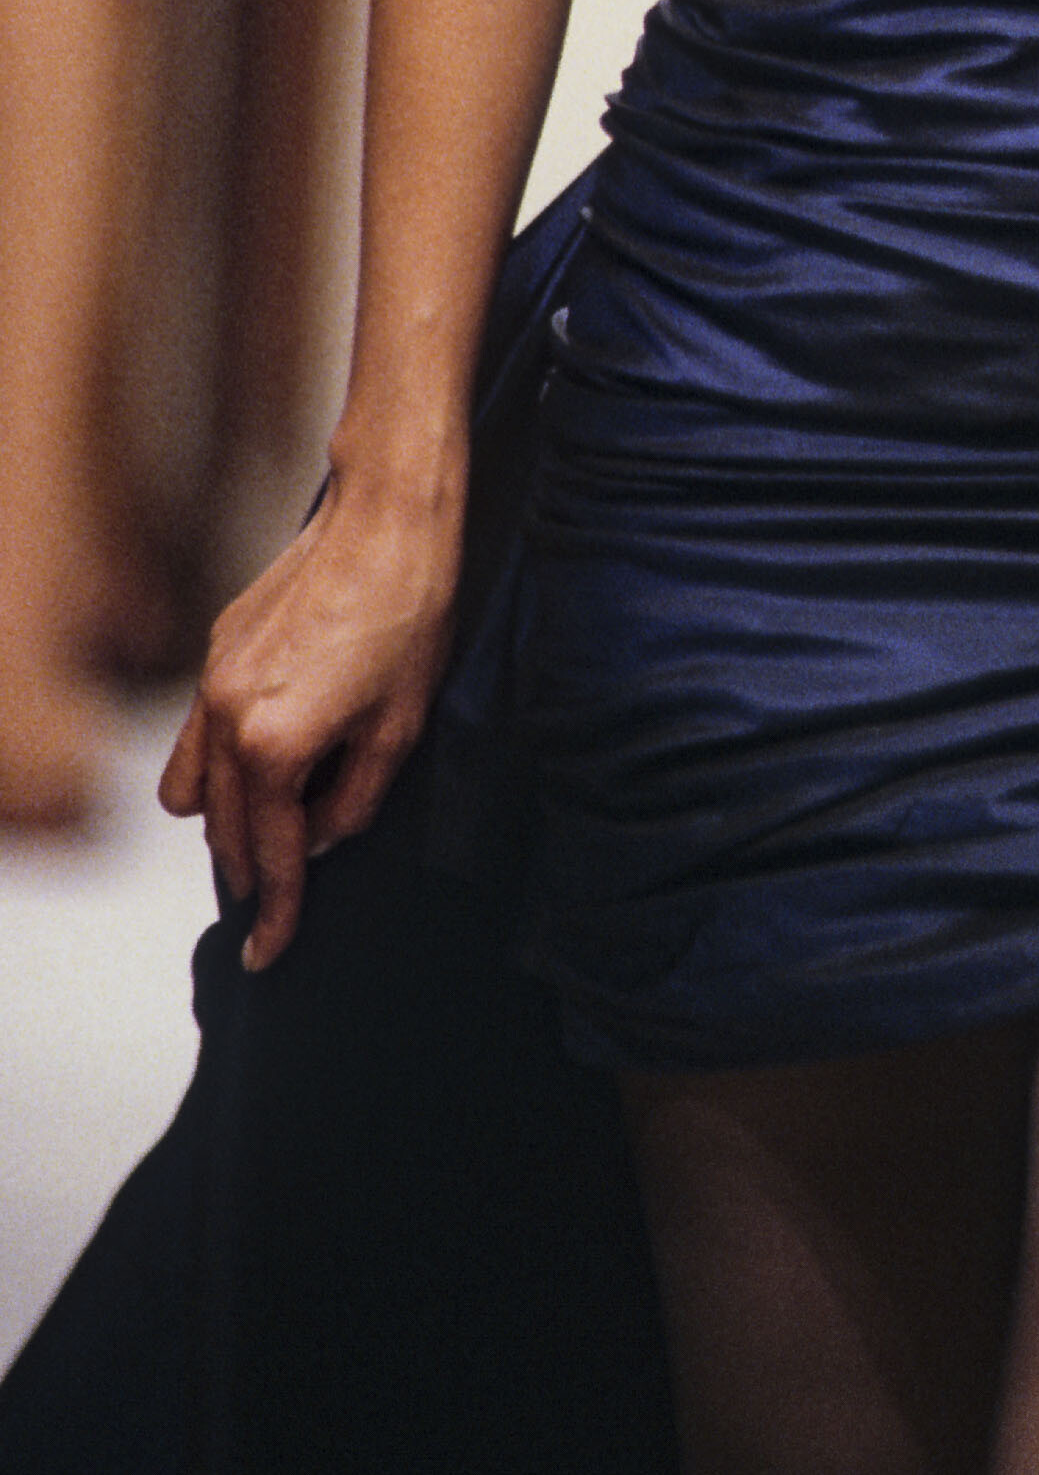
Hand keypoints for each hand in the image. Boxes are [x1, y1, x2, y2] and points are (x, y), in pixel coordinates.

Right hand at [158, 474, 459, 969]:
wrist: (386, 519)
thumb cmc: (410, 616)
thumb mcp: (400, 728)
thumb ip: (353, 802)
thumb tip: (320, 838)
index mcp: (275, 746)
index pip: (274, 855)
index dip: (279, 912)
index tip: (271, 955)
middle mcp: (227, 718)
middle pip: (227, 833)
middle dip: (253, 875)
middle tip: (278, 908)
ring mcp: (212, 683)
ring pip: (193, 793)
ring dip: (228, 826)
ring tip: (274, 834)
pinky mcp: (215, 653)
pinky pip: (196, 739)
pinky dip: (220, 770)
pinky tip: (265, 766)